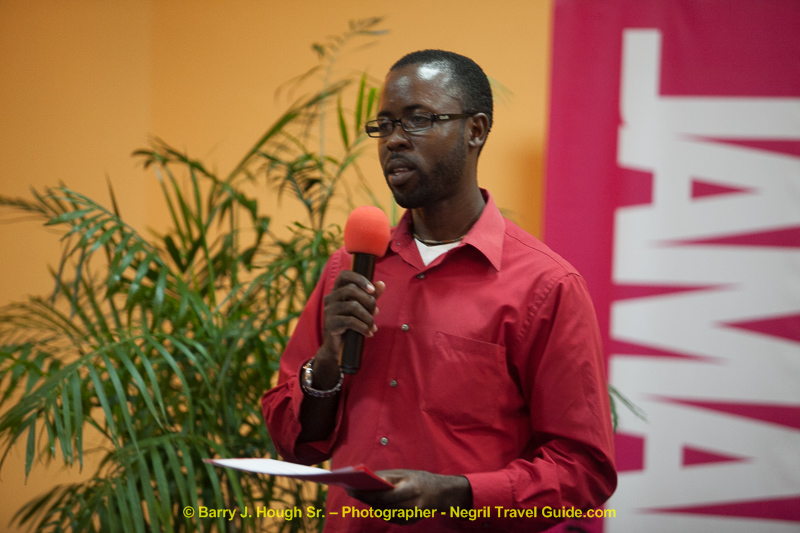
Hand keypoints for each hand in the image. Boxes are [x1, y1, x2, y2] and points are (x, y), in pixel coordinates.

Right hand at [317, 270, 384, 367]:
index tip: (372, 290)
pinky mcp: (330, 323)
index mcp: (337, 291)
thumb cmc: (351, 325)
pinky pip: (350, 321)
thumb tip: (381, 284)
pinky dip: (363, 327)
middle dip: (369, 301)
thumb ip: (371, 296)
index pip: (344, 275)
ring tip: (373, 326)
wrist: (338, 348)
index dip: (359, 279)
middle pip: (351, 290)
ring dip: (368, 317)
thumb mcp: (363, 309)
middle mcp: (330, 298)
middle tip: (376, 312)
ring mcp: (329, 311)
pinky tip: (368, 333)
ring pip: (353, 306)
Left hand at [348, 470, 471, 523]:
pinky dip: (381, 509)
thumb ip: (387, 476)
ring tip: (360, 494)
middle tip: (351, 491)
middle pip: (381, 506)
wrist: (440, 493)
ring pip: (383, 513)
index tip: (351, 488)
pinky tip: (375, 502)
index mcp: (411, 489)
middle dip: (365, 498)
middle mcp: (412, 505)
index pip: (384, 495)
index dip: (366, 493)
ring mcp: (411, 516)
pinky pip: (390, 517)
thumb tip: (366, 478)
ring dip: (371, 504)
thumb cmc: (419, 479)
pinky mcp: (409, 521)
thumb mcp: (405, 473)